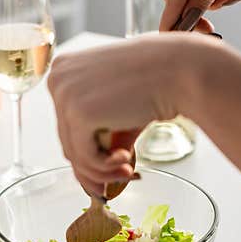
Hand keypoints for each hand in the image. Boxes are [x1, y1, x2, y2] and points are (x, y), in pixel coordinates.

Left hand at [47, 33, 215, 195]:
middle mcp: (58, 78)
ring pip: (75, 152)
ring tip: (128, 172)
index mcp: (65, 68)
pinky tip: (126, 161)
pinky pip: (86, 157)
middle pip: (68, 139)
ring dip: (102, 171)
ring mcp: (65, 95)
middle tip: (122, 173)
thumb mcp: (117, 102)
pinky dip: (106, 168)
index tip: (110, 161)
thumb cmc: (157, 79)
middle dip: (95, 164)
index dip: (87, 146)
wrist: (182, 68)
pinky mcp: (78, 114)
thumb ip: (98, 130)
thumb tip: (91, 172)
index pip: (65, 122)